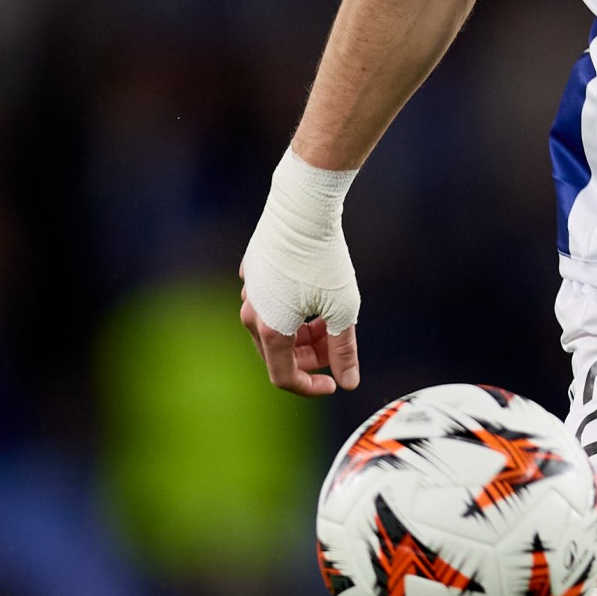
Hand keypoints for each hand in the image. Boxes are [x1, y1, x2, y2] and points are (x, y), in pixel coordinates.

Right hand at [239, 150, 361, 395]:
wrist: (302, 208)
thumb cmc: (324, 260)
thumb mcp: (343, 309)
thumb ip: (344, 350)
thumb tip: (348, 382)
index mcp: (269, 330)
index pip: (284, 378)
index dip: (311, 387)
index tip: (334, 382)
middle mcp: (250, 314)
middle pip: (279, 353)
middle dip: (311, 356)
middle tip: (338, 342)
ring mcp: (248, 292)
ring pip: (274, 327)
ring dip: (302, 333)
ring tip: (330, 316)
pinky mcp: (253, 272)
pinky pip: (270, 302)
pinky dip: (293, 309)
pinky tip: (314, 293)